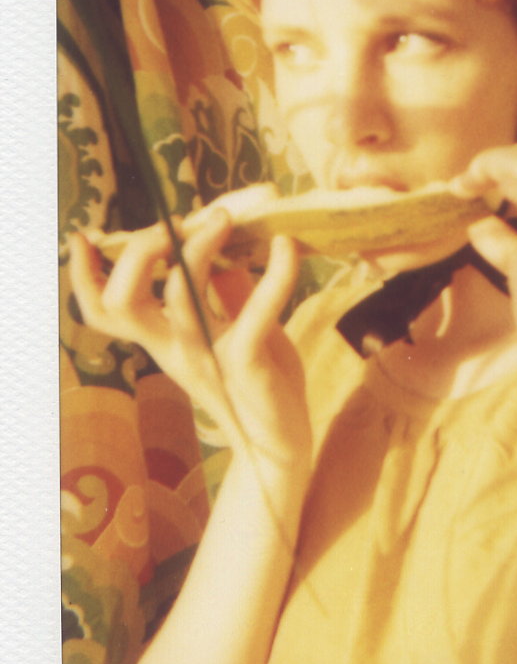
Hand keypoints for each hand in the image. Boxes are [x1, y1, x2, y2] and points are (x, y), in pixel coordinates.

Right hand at [68, 185, 310, 476]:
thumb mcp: (235, 328)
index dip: (83, 275)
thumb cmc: (258, 382)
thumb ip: (224, 290)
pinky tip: (287, 247)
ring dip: (200, 245)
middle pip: (122, 300)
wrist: (281, 445)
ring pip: (179, 294)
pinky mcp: (247, 365)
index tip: (83, 236)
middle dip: (139, 251)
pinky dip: (275, 275)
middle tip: (177, 221)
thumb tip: (222, 245)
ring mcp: (208, 356)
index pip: (104, 310)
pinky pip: (254, 314)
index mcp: (164, 338)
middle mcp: (175, 347)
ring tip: (224, 218)